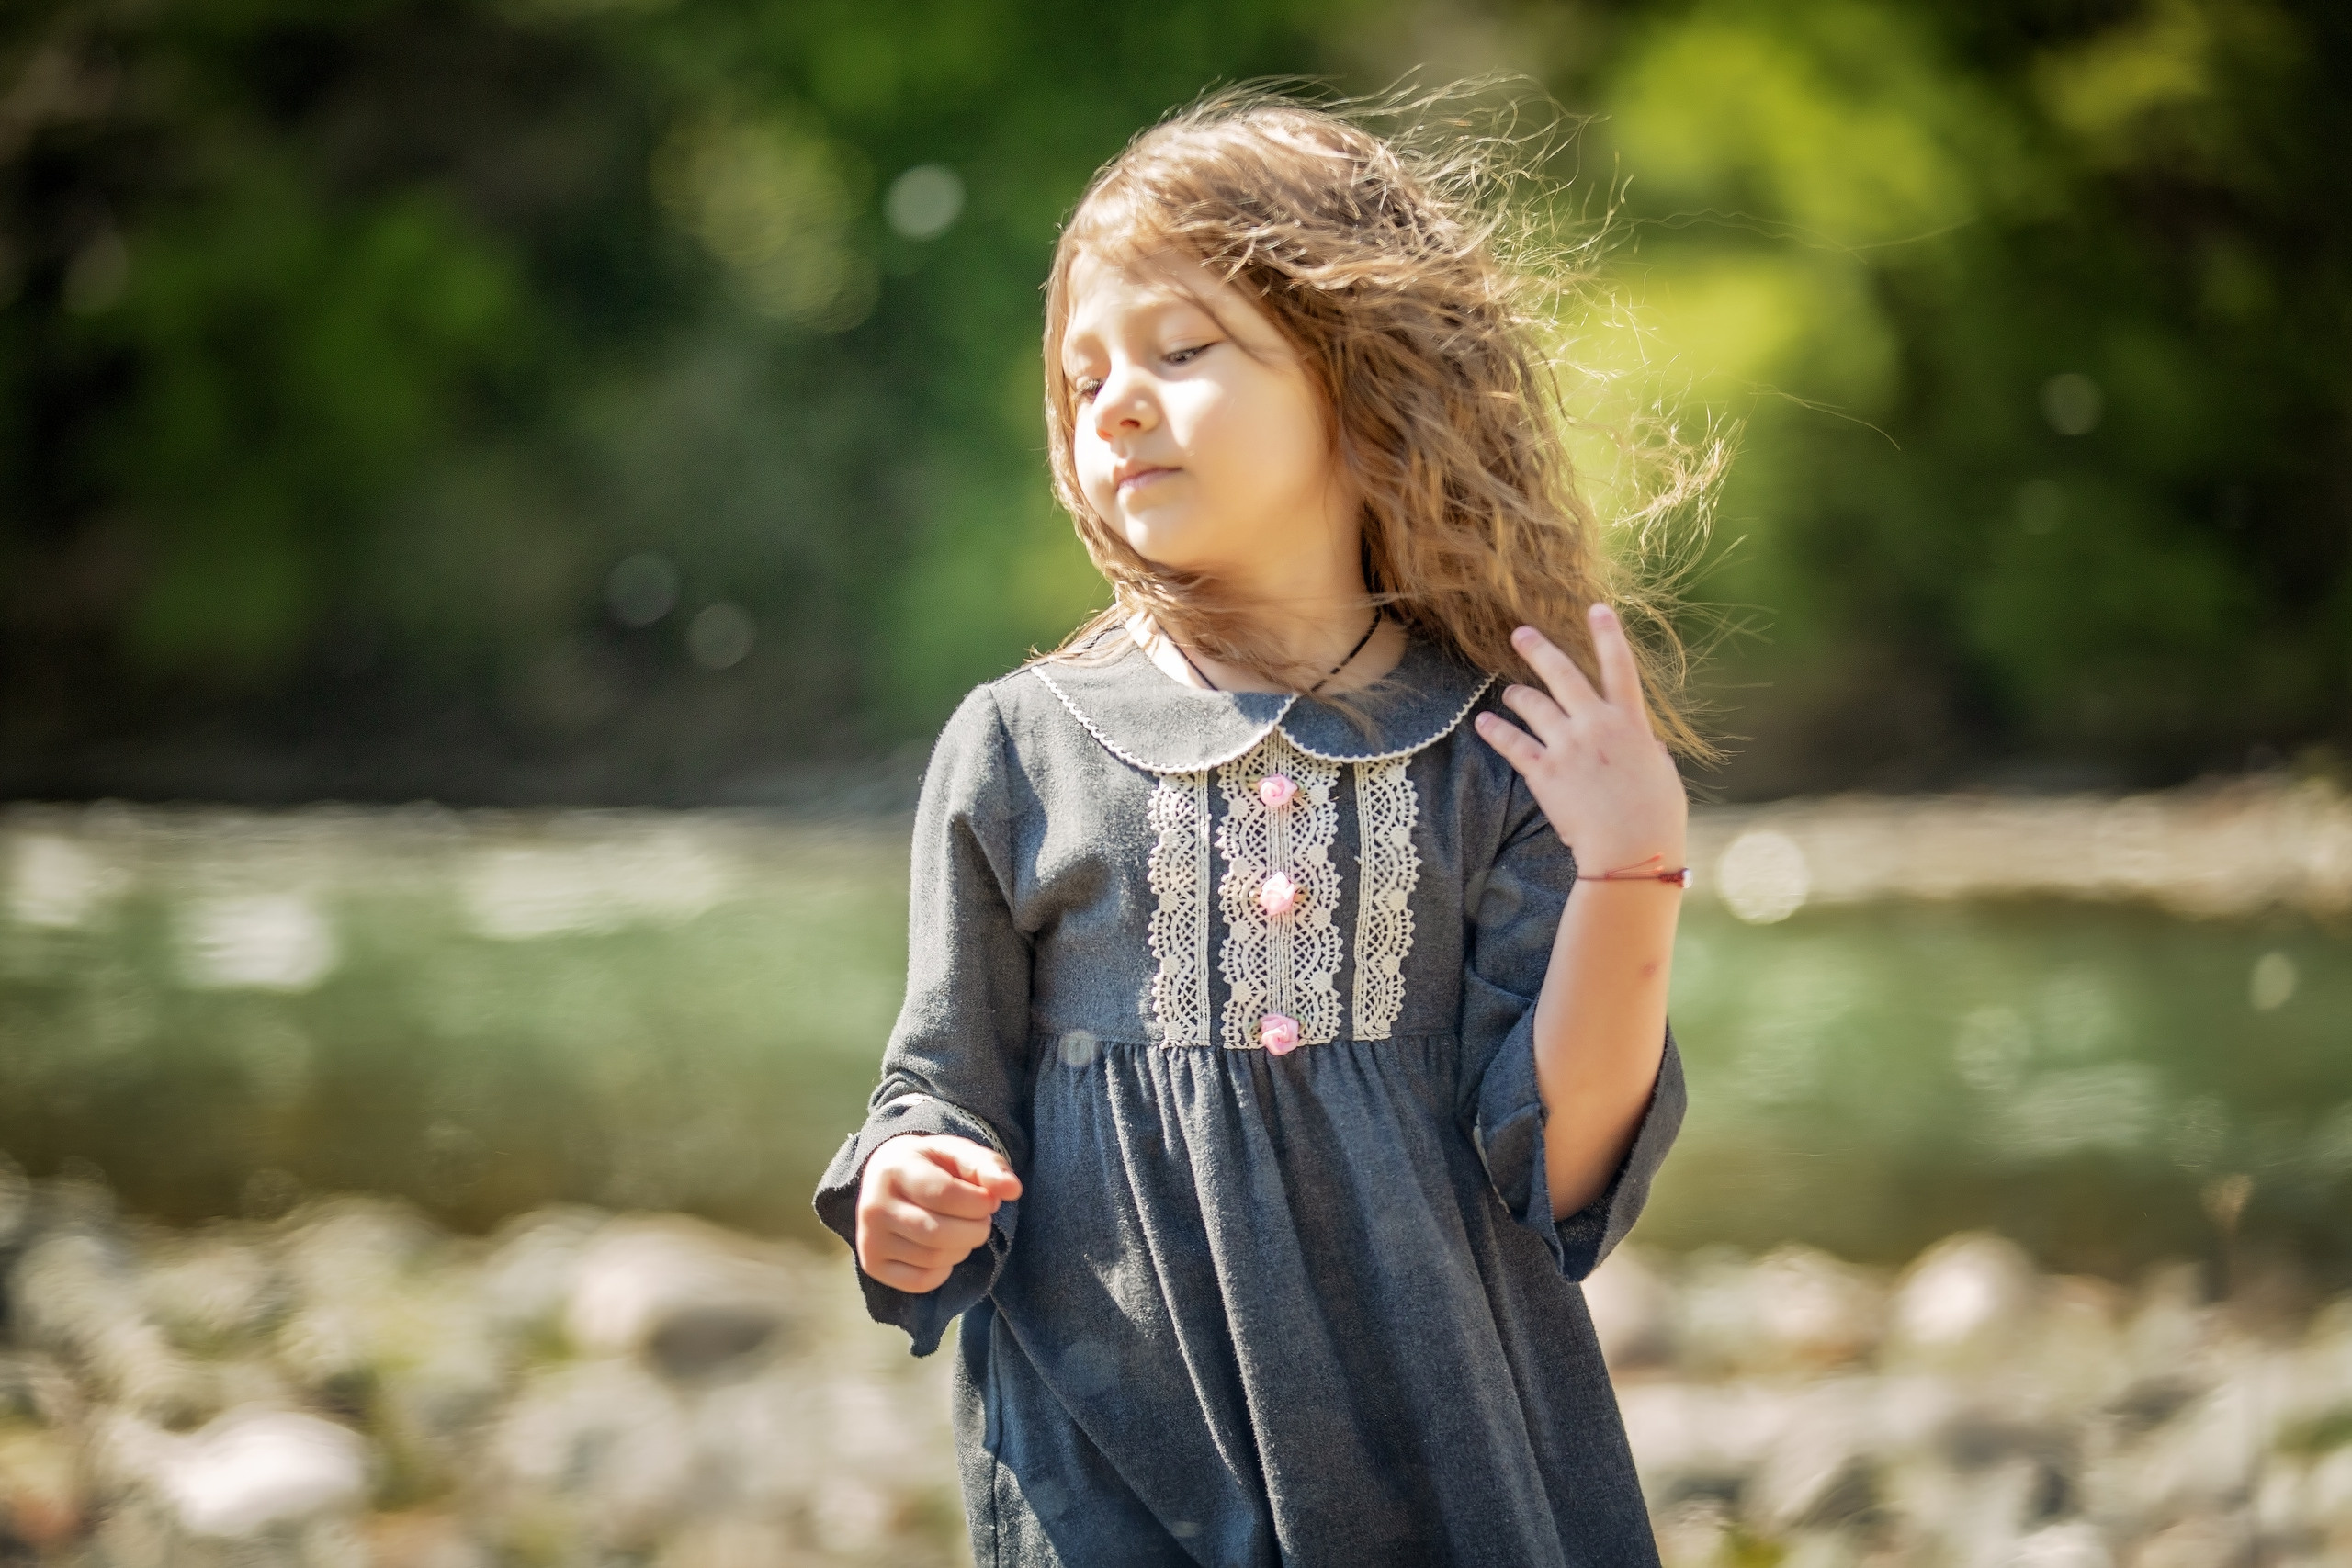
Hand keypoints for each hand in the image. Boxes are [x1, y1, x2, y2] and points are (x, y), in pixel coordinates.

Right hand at [854, 1134, 1022, 1293]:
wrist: (887, 1177)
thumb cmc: (931, 1166)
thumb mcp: (957, 1154)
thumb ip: (988, 1166)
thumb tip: (1013, 1191)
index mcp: (894, 1169)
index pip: (944, 1195)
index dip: (978, 1202)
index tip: (990, 1200)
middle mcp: (874, 1206)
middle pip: (938, 1233)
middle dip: (975, 1229)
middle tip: (981, 1218)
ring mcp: (870, 1238)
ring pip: (933, 1259)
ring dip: (963, 1248)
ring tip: (962, 1229)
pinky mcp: (872, 1264)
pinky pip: (920, 1281)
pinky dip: (944, 1271)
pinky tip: (944, 1249)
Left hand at [1472, 605, 1687, 872]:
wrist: (1632, 851)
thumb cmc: (1656, 819)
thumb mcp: (1662, 774)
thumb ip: (1649, 751)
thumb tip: (1646, 744)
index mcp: (1630, 724)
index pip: (1620, 667)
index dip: (1608, 634)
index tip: (1597, 607)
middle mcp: (1596, 726)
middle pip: (1563, 674)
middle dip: (1539, 649)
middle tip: (1520, 633)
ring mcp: (1568, 747)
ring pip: (1532, 705)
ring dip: (1517, 695)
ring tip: (1508, 693)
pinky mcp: (1545, 772)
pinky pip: (1513, 743)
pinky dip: (1496, 731)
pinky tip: (1484, 722)